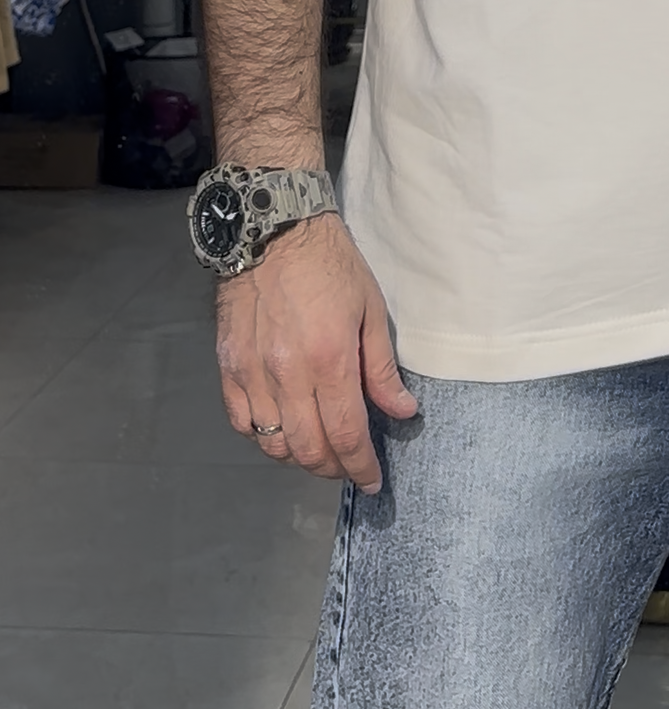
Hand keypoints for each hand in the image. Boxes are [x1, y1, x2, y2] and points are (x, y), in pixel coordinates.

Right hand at [214, 210, 417, 493]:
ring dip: (298, 456)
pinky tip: (282, 429)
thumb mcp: (370, 309)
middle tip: (348, 465)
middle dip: (332, 468)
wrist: (273, 227)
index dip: (361, 466)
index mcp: (329, 359)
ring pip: (272, 443)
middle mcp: (287, 374)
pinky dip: (262, 437)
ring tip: (318, 449)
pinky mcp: (227, 366)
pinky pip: (241, 421)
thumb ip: (381, 368)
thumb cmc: (331, 265)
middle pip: (307, 448)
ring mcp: (251, 372)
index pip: (346, 434)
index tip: (372, 481)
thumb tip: (402, 411)